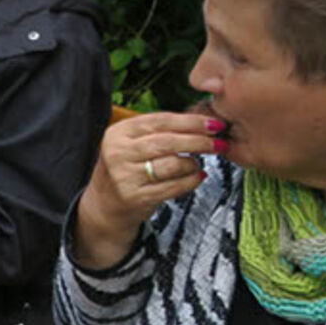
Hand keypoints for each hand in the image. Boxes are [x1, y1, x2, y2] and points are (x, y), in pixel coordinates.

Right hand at [73, 113, 222, 267]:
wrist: (105, 203)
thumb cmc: (126, 168)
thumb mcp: (131, 143)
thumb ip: (158, 131)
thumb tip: (201, 122)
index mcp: (118, 133)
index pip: (160, 121)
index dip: (191, 121)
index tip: (215, 124)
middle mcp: (118, 153)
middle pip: (168, 142)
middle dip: (199, 141)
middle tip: (220, 143)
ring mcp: (125, 176)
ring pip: (172, 164)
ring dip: (193, 163)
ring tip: (198, 163)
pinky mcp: (136, 197)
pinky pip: (173, 187)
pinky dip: (191, 181)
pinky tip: (198, 176)